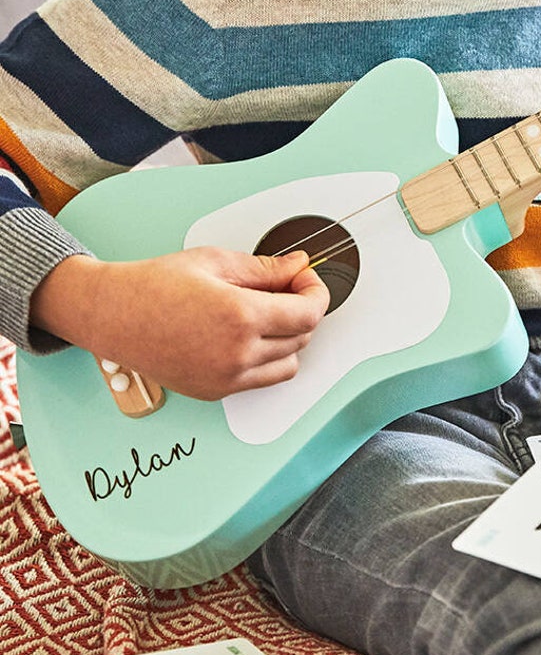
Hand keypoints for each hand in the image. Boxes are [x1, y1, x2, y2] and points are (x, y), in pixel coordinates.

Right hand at [31, 248, 329, 399]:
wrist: (111, 315)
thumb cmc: (153, 286)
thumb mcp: (216, 262)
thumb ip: (266, 268)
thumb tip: (298, 266)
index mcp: (240, 317)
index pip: (309, 314)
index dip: (316, 293)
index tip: (307, 279)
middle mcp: (236, 354)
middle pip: (303, 338)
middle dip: (303, 309)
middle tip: (287, 288)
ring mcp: (226, 378)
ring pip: (289, 363)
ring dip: (289, 338)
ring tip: (267, 313)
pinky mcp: (215, 391)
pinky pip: (262, 379)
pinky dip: (267, 359)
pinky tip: (250, 336)